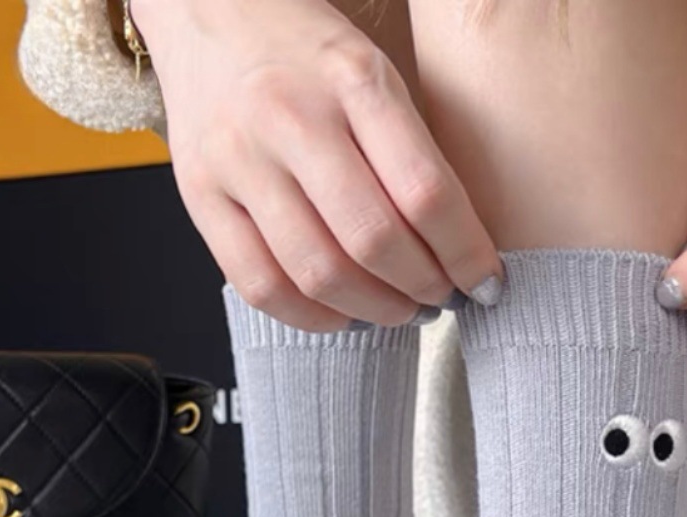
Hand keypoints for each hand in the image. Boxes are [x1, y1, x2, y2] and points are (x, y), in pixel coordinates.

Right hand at [133, 0, 502, 330]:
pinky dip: (310, 317)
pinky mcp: (200, 196)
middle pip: (373, 240)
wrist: (207, 11)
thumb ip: (410, 154)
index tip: (485, 283)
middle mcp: (290, 118)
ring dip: (373, 310)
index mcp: (352, 80)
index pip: (425, 191)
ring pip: (317, 273)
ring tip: (396, 309)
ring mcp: (238, 160)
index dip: (465, 254)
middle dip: (421, 288)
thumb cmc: (304, 53)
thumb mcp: (374, 75)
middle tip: (439, 299)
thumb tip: (455, 250)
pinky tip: (340, 314)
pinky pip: (260, 285)